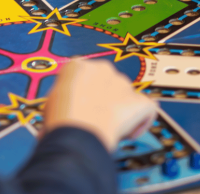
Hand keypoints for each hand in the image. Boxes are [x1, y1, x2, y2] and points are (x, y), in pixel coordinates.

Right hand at [44, 59, 158, 150]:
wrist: (77, 130)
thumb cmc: (60, 118)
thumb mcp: (52, 100)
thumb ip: (66, 96)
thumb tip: (68, 107)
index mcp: (78, 66)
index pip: (84, 74)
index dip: (84, 92)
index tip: (81, 106)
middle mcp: (102, 69)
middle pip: (108, 83)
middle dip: (105, 100)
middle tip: (96, 118)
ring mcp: (122, 84)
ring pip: (127, 95)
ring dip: (122, 110)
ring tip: (110, 129)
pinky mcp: (139, 101)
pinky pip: (147, 108)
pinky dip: (142, 120)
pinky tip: (130, 133)